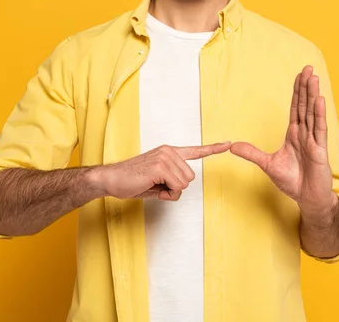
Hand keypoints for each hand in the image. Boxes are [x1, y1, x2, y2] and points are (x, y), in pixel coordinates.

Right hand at [94, 142, 231, 200]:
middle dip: (175, 188)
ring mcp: (165, 157)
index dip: (212, 149)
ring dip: (169, 191)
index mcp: (169, 152)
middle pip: (190, 178)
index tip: (228, 144)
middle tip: (155, 185)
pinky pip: (176, 187)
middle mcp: (169, 151)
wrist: (111, 179)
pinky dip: (165, 193)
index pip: (195, 150)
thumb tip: (180, 188)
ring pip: (184, 184)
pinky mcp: (160, 166)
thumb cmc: (132, 181)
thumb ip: (172, 180)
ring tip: (151, 185)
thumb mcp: (156, 181)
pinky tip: (150, 186)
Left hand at [229, 65, 337, 214]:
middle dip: (305, 87)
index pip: (295, 109)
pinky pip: (319, 130)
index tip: (298, 76)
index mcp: (294, 135)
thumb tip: (232, 146)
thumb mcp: (267, 164)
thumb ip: (251, 153)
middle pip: (304, 106)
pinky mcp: (319, 151)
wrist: (307, 198)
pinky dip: (319, 115)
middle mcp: (305, 135)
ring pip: (312, 114)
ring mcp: (313, 141)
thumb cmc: (292, 181)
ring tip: (314, 78)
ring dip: (313, 95)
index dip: (297, 92)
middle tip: (307, 68)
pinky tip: (320, 101)